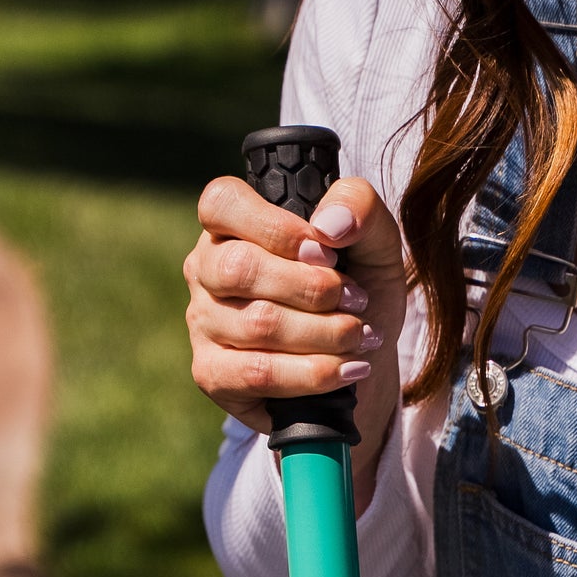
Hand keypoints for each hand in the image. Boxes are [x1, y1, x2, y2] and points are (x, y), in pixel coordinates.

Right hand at [184, 173, 406, 510]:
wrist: (362, 363)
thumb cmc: (357, 290)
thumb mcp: (373, 239)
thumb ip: (359, 207)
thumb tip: (330, 225)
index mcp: (231, 224)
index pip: (223, 203)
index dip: (279, 229)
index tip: (328, 254)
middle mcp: (206, 269)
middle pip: (240, 268)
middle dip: (312, 288)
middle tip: (358, 301)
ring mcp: (203, 322)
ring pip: (257, 324)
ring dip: (324, 333)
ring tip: (362, 336)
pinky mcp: (212, 374)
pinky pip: (258, 373)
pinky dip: (312, 373)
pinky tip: (346, 370)